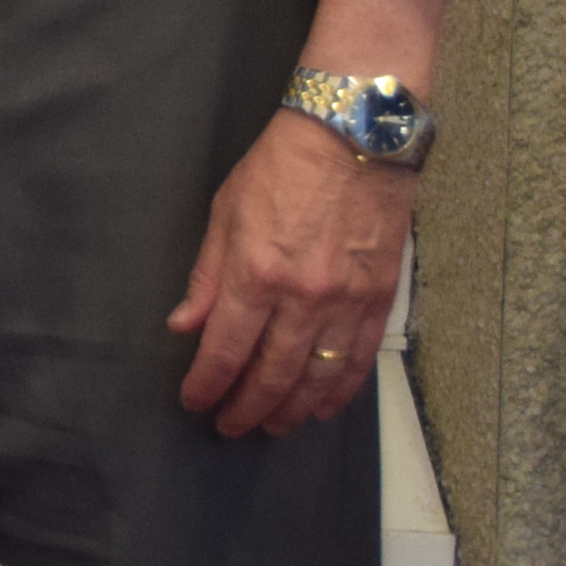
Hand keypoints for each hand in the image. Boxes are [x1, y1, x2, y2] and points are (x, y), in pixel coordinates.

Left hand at [168, 111, 417, 436]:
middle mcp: (303, 297)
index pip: (225, 350)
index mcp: (256, 273)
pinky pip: (359, 360)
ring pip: (317, 377)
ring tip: (274, 426)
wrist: (353, 138)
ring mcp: (347, 302)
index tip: (196, 402)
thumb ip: (207, 277)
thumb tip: (185, 325)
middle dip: (247, 408)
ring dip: (292, 409)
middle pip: (272, 375)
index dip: (207, 385)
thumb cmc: (281, 167)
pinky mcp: (380, 299)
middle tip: (232, 427)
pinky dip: (340, 390)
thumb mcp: (225, 212)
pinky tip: (323, 407)